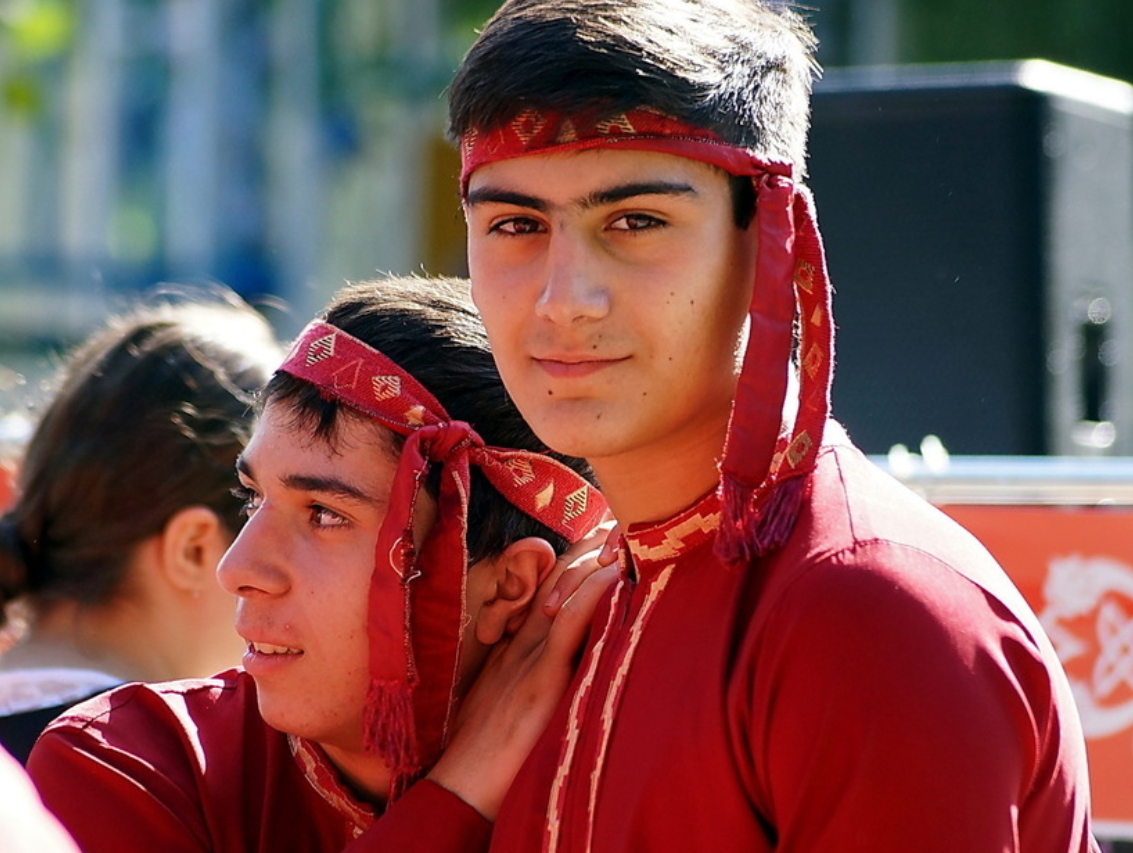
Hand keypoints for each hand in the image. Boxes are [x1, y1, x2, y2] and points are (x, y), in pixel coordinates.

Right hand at [427, 517, 619, 819]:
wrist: (464, 781)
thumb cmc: (488, 745)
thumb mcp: (513, 693)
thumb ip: (539, 668)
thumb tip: (570, 653)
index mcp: (518, 640)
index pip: (551, 583)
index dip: (578, 555)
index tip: (606, 536)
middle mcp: (523, 637)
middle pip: (558, 574)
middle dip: (590, 546)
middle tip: (620, 522)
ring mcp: (531, 654)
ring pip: (564, 590)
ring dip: (595, 559)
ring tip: (623, 536)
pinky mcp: (540, 678)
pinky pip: (566, 626)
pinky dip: (589, 596)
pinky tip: (610, 575)